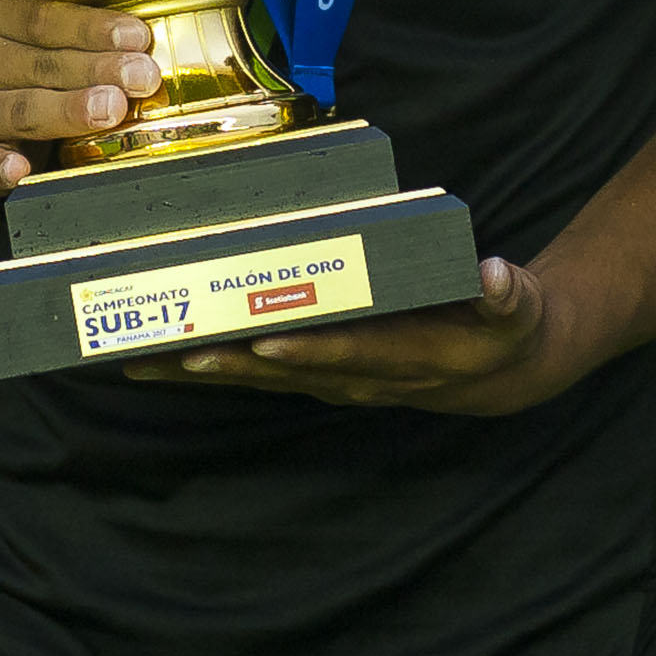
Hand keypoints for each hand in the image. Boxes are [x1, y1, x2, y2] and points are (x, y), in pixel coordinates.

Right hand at [0, 0, 166, 196]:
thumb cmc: (20, 58)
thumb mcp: (34, 29)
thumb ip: (77, 27)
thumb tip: (143, 35)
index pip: (42, 17)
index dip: (93, 27)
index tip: (138, 36)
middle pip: (39, 63)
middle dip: (97, 69)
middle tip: (142, 77)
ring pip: (20, 109)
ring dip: (68, 111)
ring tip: (111, 110)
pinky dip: (1, 167)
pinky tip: (22, 170)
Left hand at [128, 257, 557, 413]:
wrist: (501, 374)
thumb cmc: (506, 327)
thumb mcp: (518, 309)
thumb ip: (507, 295)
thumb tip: (499, 276)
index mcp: (408, 356)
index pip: (350, 353)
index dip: (306, 350)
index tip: (262, 340)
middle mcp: (361, 376)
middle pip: (282, 372)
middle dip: (225, 364)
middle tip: (170, 351)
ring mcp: (335, 379)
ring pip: (257, 378)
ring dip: (199, 371)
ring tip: (137, 358)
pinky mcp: (319, 373)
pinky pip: (255, 374)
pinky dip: (209, 368)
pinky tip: (161, 358)